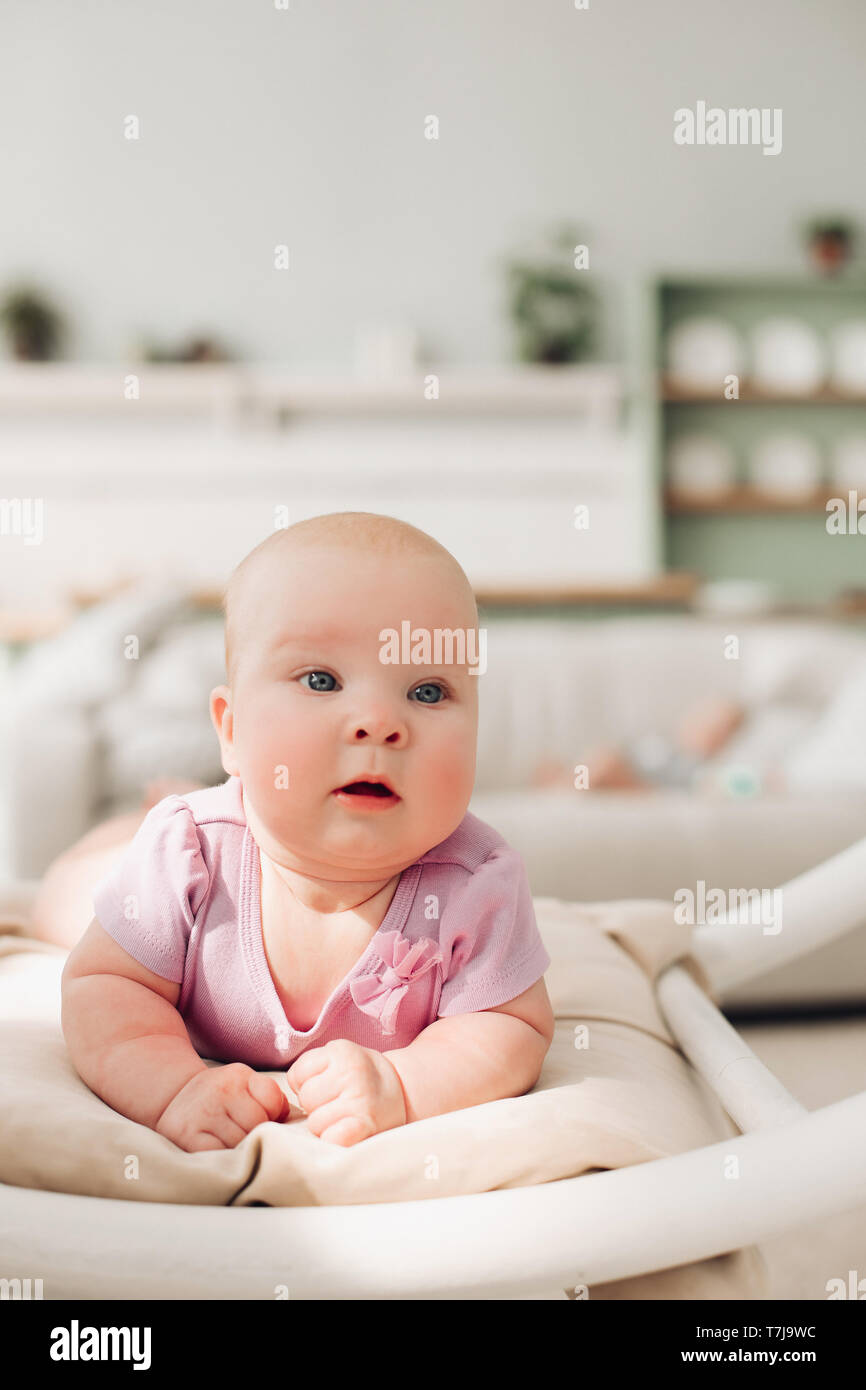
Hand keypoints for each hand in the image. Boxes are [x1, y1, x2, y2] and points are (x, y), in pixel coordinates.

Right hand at [155, 1062, 289, 1151]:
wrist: (173, 1099)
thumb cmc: (219, 1098)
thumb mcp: (244, 1085)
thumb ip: (269, 1097)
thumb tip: (289, 1119)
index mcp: (238, 1075)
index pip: (273, 1100)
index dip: (274, 1114)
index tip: (264, 1118)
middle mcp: (220, 1090)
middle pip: (259, 1123)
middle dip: (257, 1133)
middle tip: (244, 1133)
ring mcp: (203, 1113)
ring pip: (241, 1141)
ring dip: (241, 1147)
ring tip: (230, 1141)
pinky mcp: (188, 1137)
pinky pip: (220, 1154)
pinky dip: (224, 1158)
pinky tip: (219, 1150)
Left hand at [286, 1039, 406, 1146]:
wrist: (406, 1091)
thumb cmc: (362, 1077)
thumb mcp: (341, 1057)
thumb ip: (313, 1068)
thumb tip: (280, 1099)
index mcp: (341, 1051)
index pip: (297, 1075)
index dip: (307, 1084)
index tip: (325, 1087)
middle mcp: (351, 1071)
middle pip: (306, 1098)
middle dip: (316, 1105)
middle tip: (338, 1103)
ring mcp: (360, 1099)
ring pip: (315, 1122)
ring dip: (325, 1124)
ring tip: (345, 1116)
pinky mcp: (366, 1125)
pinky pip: (332, 1138)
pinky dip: (334, 1139)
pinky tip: (347, 1132)